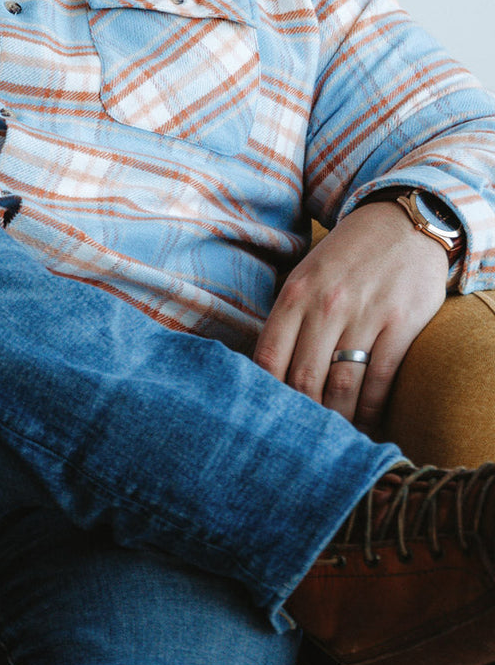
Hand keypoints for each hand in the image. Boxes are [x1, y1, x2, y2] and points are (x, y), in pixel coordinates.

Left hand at [252, 201, 449, 432]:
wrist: (402, 224)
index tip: (263, 419)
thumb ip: (287, 318)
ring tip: (332, 440)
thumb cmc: (345, 258)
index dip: (264, 395)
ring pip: (341, 385)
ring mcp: (365, 315)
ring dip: (336, 420)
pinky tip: (366, 423)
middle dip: (299, 416)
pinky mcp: (402, 323)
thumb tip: (263, 370)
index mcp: (295, 295)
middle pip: (303, 379)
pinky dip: (371, 408)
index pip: (268, 357)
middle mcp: (326, 306)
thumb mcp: (305, 276)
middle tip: (297, 441)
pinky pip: (380, 378)